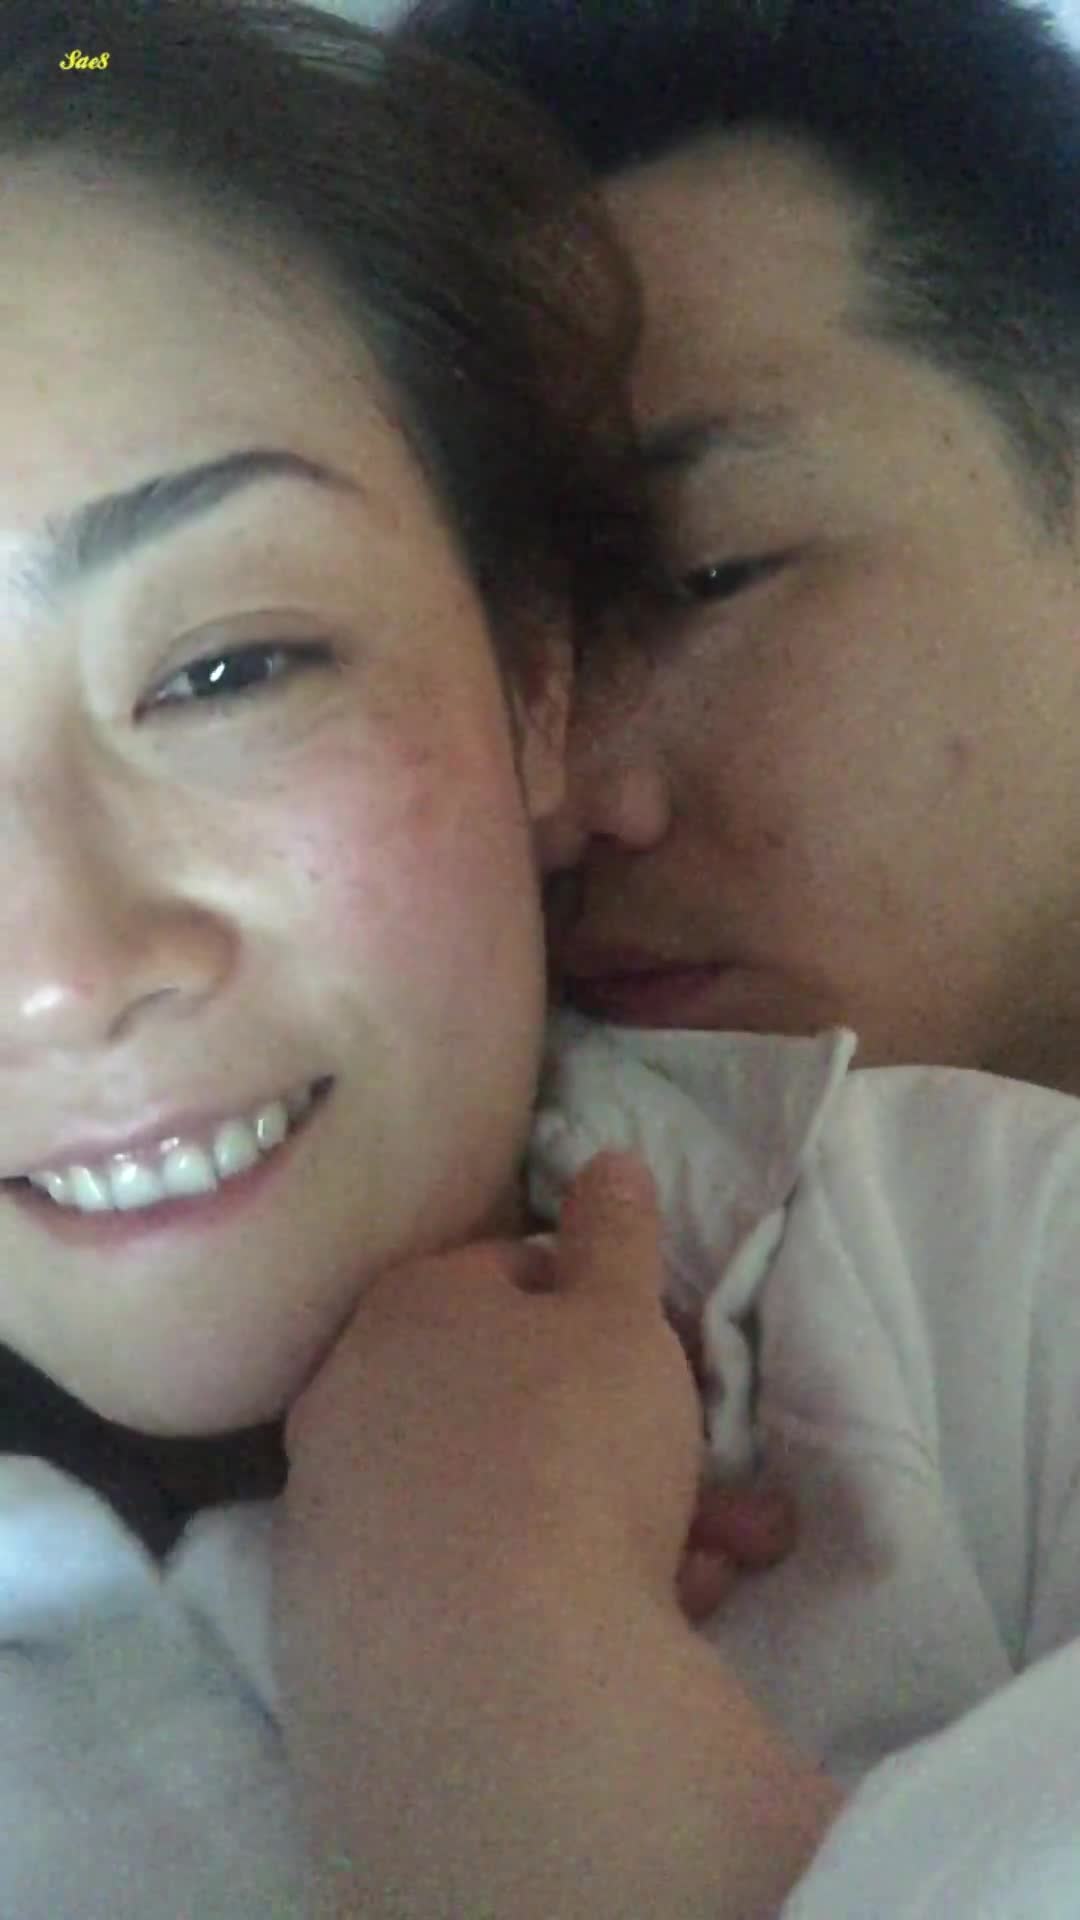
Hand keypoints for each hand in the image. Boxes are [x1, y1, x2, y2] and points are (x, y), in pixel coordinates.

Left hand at [275, 1153, 835, 1916]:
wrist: (487, 1672)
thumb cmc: (568, 1446)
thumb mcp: (619, 1318)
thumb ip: (614, 1235)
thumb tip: (602, 1160)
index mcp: (405, 1308)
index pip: (505, 1275)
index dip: (599, 1309)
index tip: (664, 1359)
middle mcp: (350, 1403)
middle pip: (511, 1404)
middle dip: (634, 1441)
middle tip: (726, 1486)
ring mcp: (338, 1524)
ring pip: (506, 1505)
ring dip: (624, 1527)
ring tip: (718, 1567)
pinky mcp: (345, 1637)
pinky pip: (473, 1593)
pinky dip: (555, 1599)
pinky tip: (641, 1626)